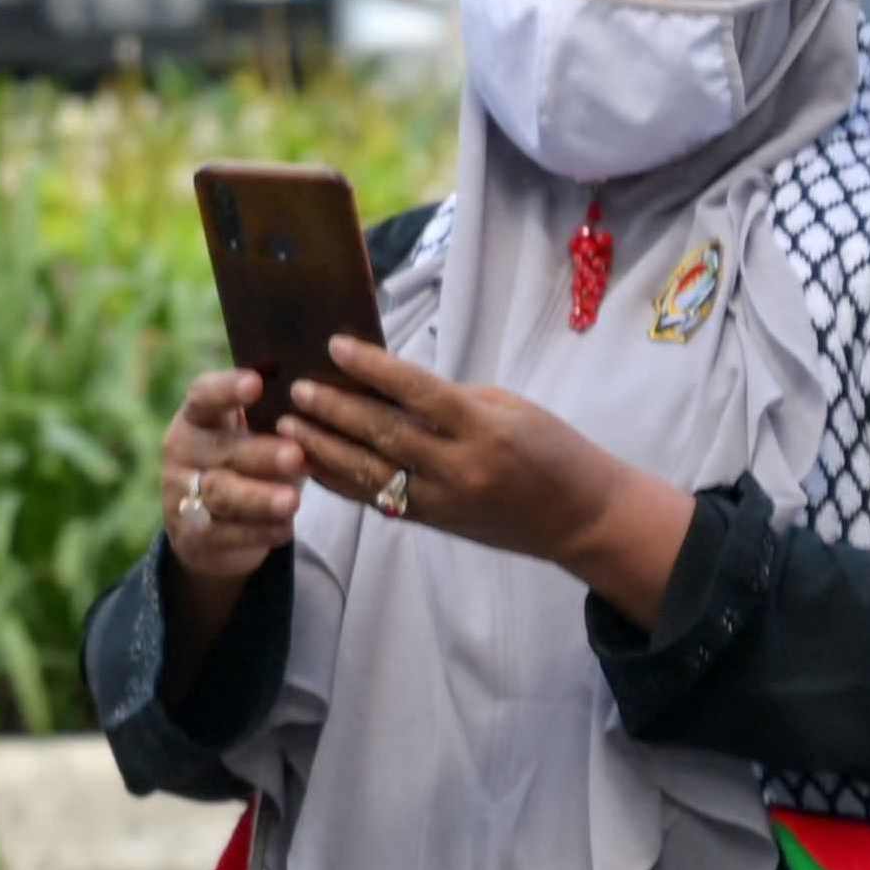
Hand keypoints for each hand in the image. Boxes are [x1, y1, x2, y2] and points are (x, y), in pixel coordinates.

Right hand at [154, 369, 309, 625]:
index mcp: (197, 416)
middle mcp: (184, 451)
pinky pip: (226, 534)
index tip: (257, 384)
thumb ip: (275, 415)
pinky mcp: (192, 535)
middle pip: (221, 450)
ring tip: (293, 500)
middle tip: (296, 455)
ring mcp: (182, 495)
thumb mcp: (254, 434)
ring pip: (221, 495)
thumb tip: (316, 397)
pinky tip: (286, 527)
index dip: (227, 389)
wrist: (210, 527)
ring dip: (259, 498)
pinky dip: (260, 531)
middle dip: (261, 454)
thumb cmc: (245, 462)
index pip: (205, 396)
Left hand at [286, 342, 695, 633]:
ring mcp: (443, 501)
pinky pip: (377, 500)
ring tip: (288, 426)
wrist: (580, 518)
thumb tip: (392, 385)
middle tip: (297, 390)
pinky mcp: (433, 523)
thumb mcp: (512, 408)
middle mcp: (459, 468)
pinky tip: (313, 463)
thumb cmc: (553, 450)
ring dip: (325, 449)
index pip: (417, 392)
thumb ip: (452, 400)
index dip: (372, 368)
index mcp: (484, 429)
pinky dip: (342, 481)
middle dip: (335, 411)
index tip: (334, 345)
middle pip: (384, 434)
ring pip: (371, 473)